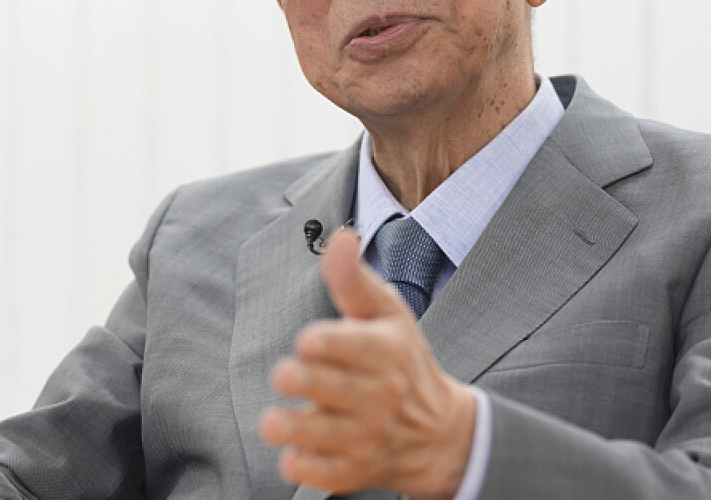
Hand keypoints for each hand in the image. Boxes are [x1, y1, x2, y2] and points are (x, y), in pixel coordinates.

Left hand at [258, 229, 476, 499]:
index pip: (357, 346)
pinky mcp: (352, 470)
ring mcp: (366, 435)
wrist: (437, 434)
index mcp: (385, 350)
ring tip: (273, 422)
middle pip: (337, 388)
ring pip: (325, 435)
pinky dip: (305, 466)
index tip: (307, 341)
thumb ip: (353, 278)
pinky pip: (324, 474)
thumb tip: (340, 235)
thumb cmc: (399, 360)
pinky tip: (291, 454)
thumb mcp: (385, 313)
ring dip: (296, 428)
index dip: (329, 344)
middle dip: (307, 382)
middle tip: (285, 375)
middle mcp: (378, 395)